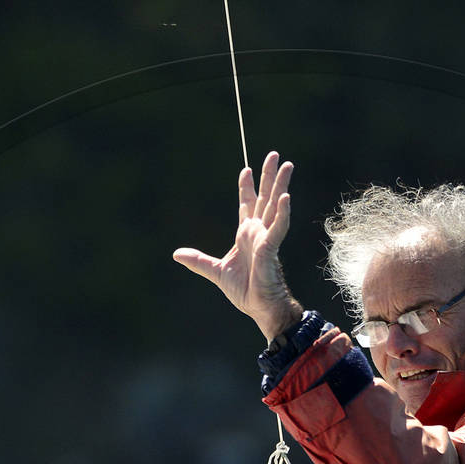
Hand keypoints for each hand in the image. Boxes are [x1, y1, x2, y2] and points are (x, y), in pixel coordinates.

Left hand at [174, 151, 303, 341]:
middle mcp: (258, 232)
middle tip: (273, 154)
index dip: (247, 186)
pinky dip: (282, 212)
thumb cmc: (245, 290)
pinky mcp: (271, 249)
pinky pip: (278, 227)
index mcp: (246, 234)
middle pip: (265, 197)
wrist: (259, 308)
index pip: (248, 204)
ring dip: (281, 185)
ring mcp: (266, 238)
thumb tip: (176, 254)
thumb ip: (198, 261)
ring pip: (275, 206)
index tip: (246, 169)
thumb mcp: (216, 271)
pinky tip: (286, 197)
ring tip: (287, 165)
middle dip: (268, 176)